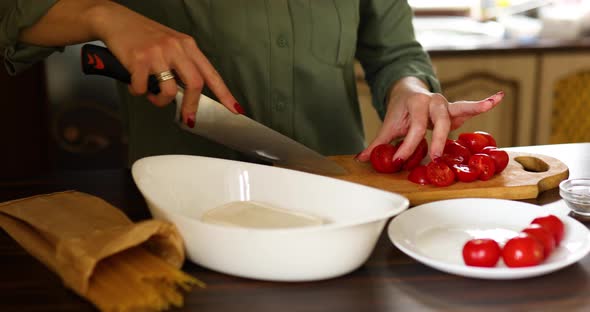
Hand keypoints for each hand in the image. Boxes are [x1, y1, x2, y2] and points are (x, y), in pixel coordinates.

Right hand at [91, 2, 241, 126]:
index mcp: (187, 45)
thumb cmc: (143, 35)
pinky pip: (142, 88)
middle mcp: (176, 48)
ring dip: (159, 100)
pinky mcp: (139, 59)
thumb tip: (189, 92)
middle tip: (187, 117)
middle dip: (191, 106)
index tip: (234, 108)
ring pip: (169, 90)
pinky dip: (138, 91)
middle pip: (195, 84)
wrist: (115, 20)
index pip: (211, 74)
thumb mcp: (170, 44)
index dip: (224, 93)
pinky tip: (135, 82)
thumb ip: (183, 64)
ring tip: (151, 94)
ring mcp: (158, 53)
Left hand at [355, 77, 503, 161]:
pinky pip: (470, 107)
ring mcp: (446, 104)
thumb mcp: (388, 126)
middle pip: (439, 120)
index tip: (399, 160)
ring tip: (489, 104)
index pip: (414, 128)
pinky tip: (498, 98)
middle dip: (438, 138)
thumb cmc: (400, 111)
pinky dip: (483, 104)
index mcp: (415, 104)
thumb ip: (378, 143)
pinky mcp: (455, 110)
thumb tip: (360, 159)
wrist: (408, 91)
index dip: (407, 145)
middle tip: (435, 157)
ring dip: (473, 108)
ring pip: (458, 109)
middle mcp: (432, 101)